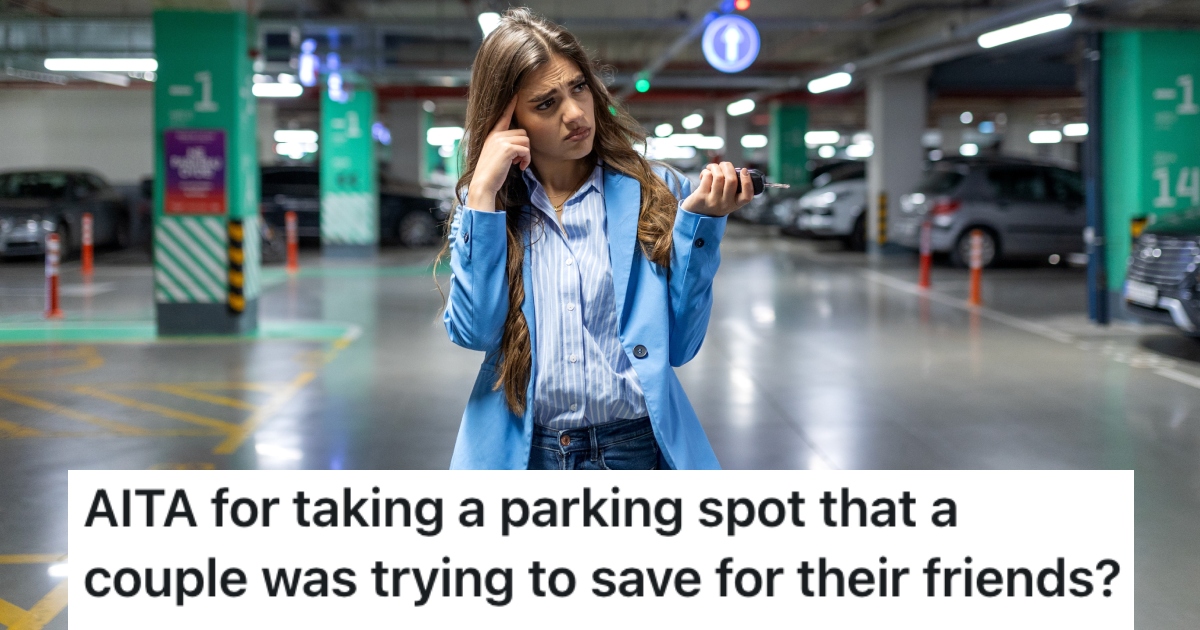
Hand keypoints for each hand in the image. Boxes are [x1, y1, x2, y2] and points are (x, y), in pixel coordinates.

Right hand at [466, 96, 530, 211]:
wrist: (483, 184)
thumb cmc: (490, 173)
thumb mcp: (495, 155)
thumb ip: (504, 146)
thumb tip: (521, 145)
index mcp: (492, 135)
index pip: (503, 116)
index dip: (510, 105)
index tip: (516, 94)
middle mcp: (496, 135)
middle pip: (522, 132)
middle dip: (525, 147)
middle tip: (519, 160)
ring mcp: (501, 140)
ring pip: (526, 140)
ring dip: (527, 154)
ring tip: (519, 164)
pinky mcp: (507, 148)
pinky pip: (526, 149)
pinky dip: (526, 160)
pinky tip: (521, 167)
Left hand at [680, 162, 752, 216]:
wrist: (696, 214)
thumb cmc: (714, 201)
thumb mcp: (727, 199)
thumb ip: (733, 187)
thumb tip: (734, 169)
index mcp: (735, 204)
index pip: (747, 195)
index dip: (747, 181)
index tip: (744, 170)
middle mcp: (725, 204)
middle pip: (731, 180)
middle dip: (728, 166)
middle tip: (724, 165)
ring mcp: (713, 201)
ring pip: (718, 176)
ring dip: (716, 167)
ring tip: (713, 167)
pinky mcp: (701, 196)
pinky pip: (707, 177)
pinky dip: (706, 171)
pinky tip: (705, 174)